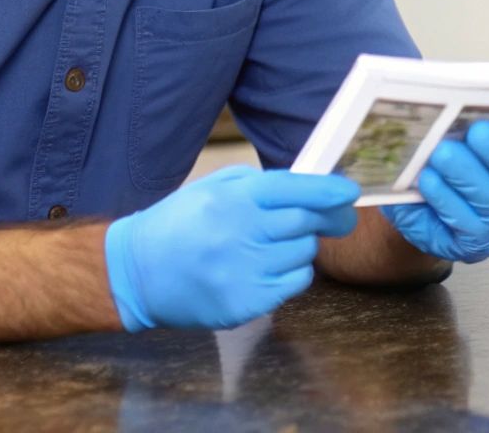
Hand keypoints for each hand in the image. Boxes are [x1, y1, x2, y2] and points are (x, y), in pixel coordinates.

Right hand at [104, 166, 358, 329]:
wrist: (137, 273)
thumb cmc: (179, 223)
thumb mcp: (212, 188)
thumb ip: (259, 184)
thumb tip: (310, 185)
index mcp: (231, 198)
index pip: (293, 189)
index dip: (327, 189)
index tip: (350, 192)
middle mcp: (239, 232)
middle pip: (306, 221)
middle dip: (329, 217)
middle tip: (340, 218)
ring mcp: (243, 271)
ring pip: (304, 253)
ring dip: (303, 246)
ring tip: (279, 244)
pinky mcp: (246, 303)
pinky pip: (295, 283)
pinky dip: (293, 273)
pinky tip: (272, 266)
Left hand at [383, 101, 488, 262]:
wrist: (450, 215)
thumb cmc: (469, 165)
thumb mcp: (480, 140)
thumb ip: (483, 117)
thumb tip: (463, 86)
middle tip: (476, 131)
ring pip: (486, 204)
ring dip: (463, 177)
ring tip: (440, 155)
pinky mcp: (470, 246)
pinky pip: (457, 225)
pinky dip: (441, 200)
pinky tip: (426, 182)